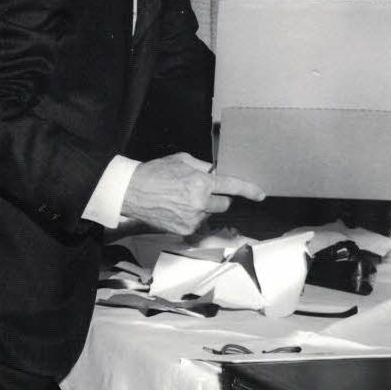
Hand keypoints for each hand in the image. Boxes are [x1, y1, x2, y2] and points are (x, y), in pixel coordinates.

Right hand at [121, 153, 264, 234]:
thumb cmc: (152, 174)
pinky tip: (175, 209)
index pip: (232, 187)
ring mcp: (193, 218)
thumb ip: (202, 167)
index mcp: (201, 183)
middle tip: (201, 191)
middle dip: (218, 197)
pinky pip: (197, 223)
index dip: (249, 190)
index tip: (260, 194)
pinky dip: (191, 217)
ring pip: (209, 214)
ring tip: (180, 200)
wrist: (131, 192)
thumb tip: (214, 172)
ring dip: (203, 208)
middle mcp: (200, 203)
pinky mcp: (184, 229)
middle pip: (224, 204)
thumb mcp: (180, 160)